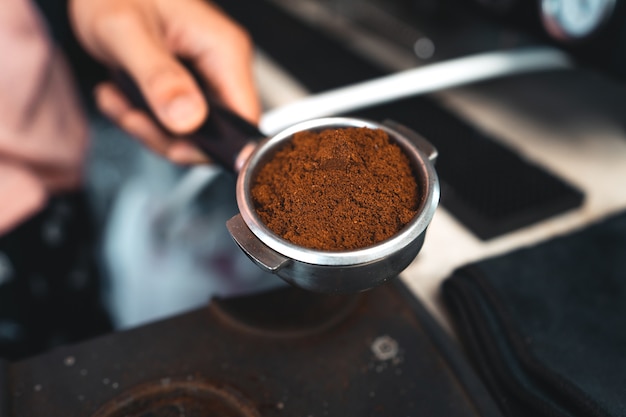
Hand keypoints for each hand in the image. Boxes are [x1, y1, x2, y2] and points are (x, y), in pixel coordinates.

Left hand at [69, 0, 260, 163]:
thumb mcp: (126, 31)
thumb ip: (158, 77)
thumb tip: (188, 119)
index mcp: (224, 50)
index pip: (243, 120)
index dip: (213, 144)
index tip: (174, 145)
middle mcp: (221, 66)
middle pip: (215, 133)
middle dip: (168, 136)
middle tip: (132, 117)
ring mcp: (205, 77)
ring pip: (190, 131)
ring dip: (148, 126)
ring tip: (119, 99)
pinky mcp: (187, 85)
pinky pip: (173, 121)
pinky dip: (142, 118)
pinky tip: (120, 95)